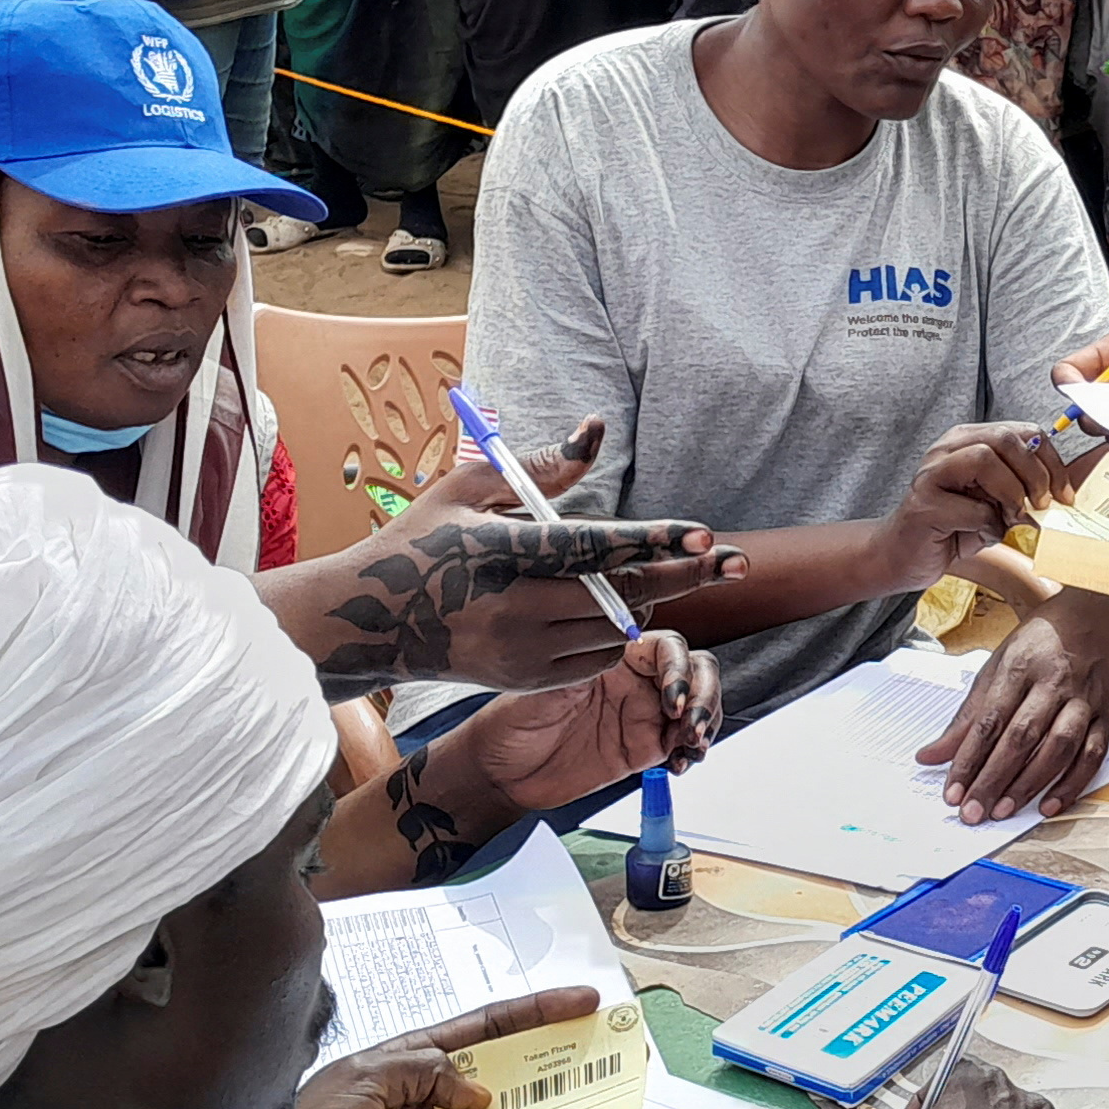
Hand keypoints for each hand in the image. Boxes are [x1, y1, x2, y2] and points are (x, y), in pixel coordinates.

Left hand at [201, 985, 605, 1108]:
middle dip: (556, 1053)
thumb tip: (482, 1093)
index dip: (532, 1011)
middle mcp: (427, 1096)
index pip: (481, 1027)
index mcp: (404, 1057)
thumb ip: (428, 1072)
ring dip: (556, 1100)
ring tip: (603, 1084)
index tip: (581, 999)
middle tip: (605, 1042)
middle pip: (506, 1067)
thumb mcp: (363, 1079)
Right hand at [355, 429, 743, 690]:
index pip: (594, 546)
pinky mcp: (526, 679)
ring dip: (647, 601)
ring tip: (671, 575)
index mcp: (503, 551)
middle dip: (684, 576)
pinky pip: (597, 658)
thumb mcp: (470, 490)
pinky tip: (618, 608)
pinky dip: (616, 632)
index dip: (654, 540)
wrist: (374, 622)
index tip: (703, 534)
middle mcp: (516, 607)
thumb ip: (541, 466)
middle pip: (620, 594)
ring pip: (614, 628)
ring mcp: (522, 650)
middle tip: (735, 562)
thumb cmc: (422, 541)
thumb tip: (596, 428)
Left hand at [441, 632, 724, 809]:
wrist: (500, 771)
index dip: (679, 669)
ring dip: (707, 722)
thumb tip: (624, 643)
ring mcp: (644, 713)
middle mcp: (635, 678)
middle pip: (696, 672)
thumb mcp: (545, 687)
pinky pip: (685, 743)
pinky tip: (681, 764)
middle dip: (703, 696)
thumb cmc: (511, 720)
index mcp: (614, 652)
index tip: (670, 700)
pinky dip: (694, 752)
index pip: (668, 646)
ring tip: (691, 747)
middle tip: (688, 727)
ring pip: (699, 705)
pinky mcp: (644, 748)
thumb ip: (586, 664)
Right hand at [878, 423, 1075, 588]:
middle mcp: (948, 448)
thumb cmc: (954, 528)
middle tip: (1042, 505)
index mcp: (970, 440)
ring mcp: (932, 473)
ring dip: (1011, 493)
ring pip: (984, 459)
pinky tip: (984, 534)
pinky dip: (989, 525)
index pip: (1023, 432)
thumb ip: (1023, 490)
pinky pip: (971, 507)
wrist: (905, 555)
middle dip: (1035, 474)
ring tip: (1012, 517)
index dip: (1051, 461)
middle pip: (1005, 439)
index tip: (1064, 494)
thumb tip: (1062, 494)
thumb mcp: (997, 503)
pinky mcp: (924, 504)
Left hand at [917, 594, 1108, 821]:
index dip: (969, 759)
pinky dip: (1072, 784)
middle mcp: (1054, 683)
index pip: (990, 720)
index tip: (953, 792)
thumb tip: (931, 756)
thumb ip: (968, 715)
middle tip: (973, 812)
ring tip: (1004, 811)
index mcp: (1020, 666)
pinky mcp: (1108, 715)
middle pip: (1022, 737)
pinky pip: (1093, 755)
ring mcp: (1084, 700)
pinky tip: (1049, 805)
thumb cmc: (1040, 642)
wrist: (1097, 615)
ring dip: (1030, 784)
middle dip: (994, 779)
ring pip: (1058, 748)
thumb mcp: (997, 666)